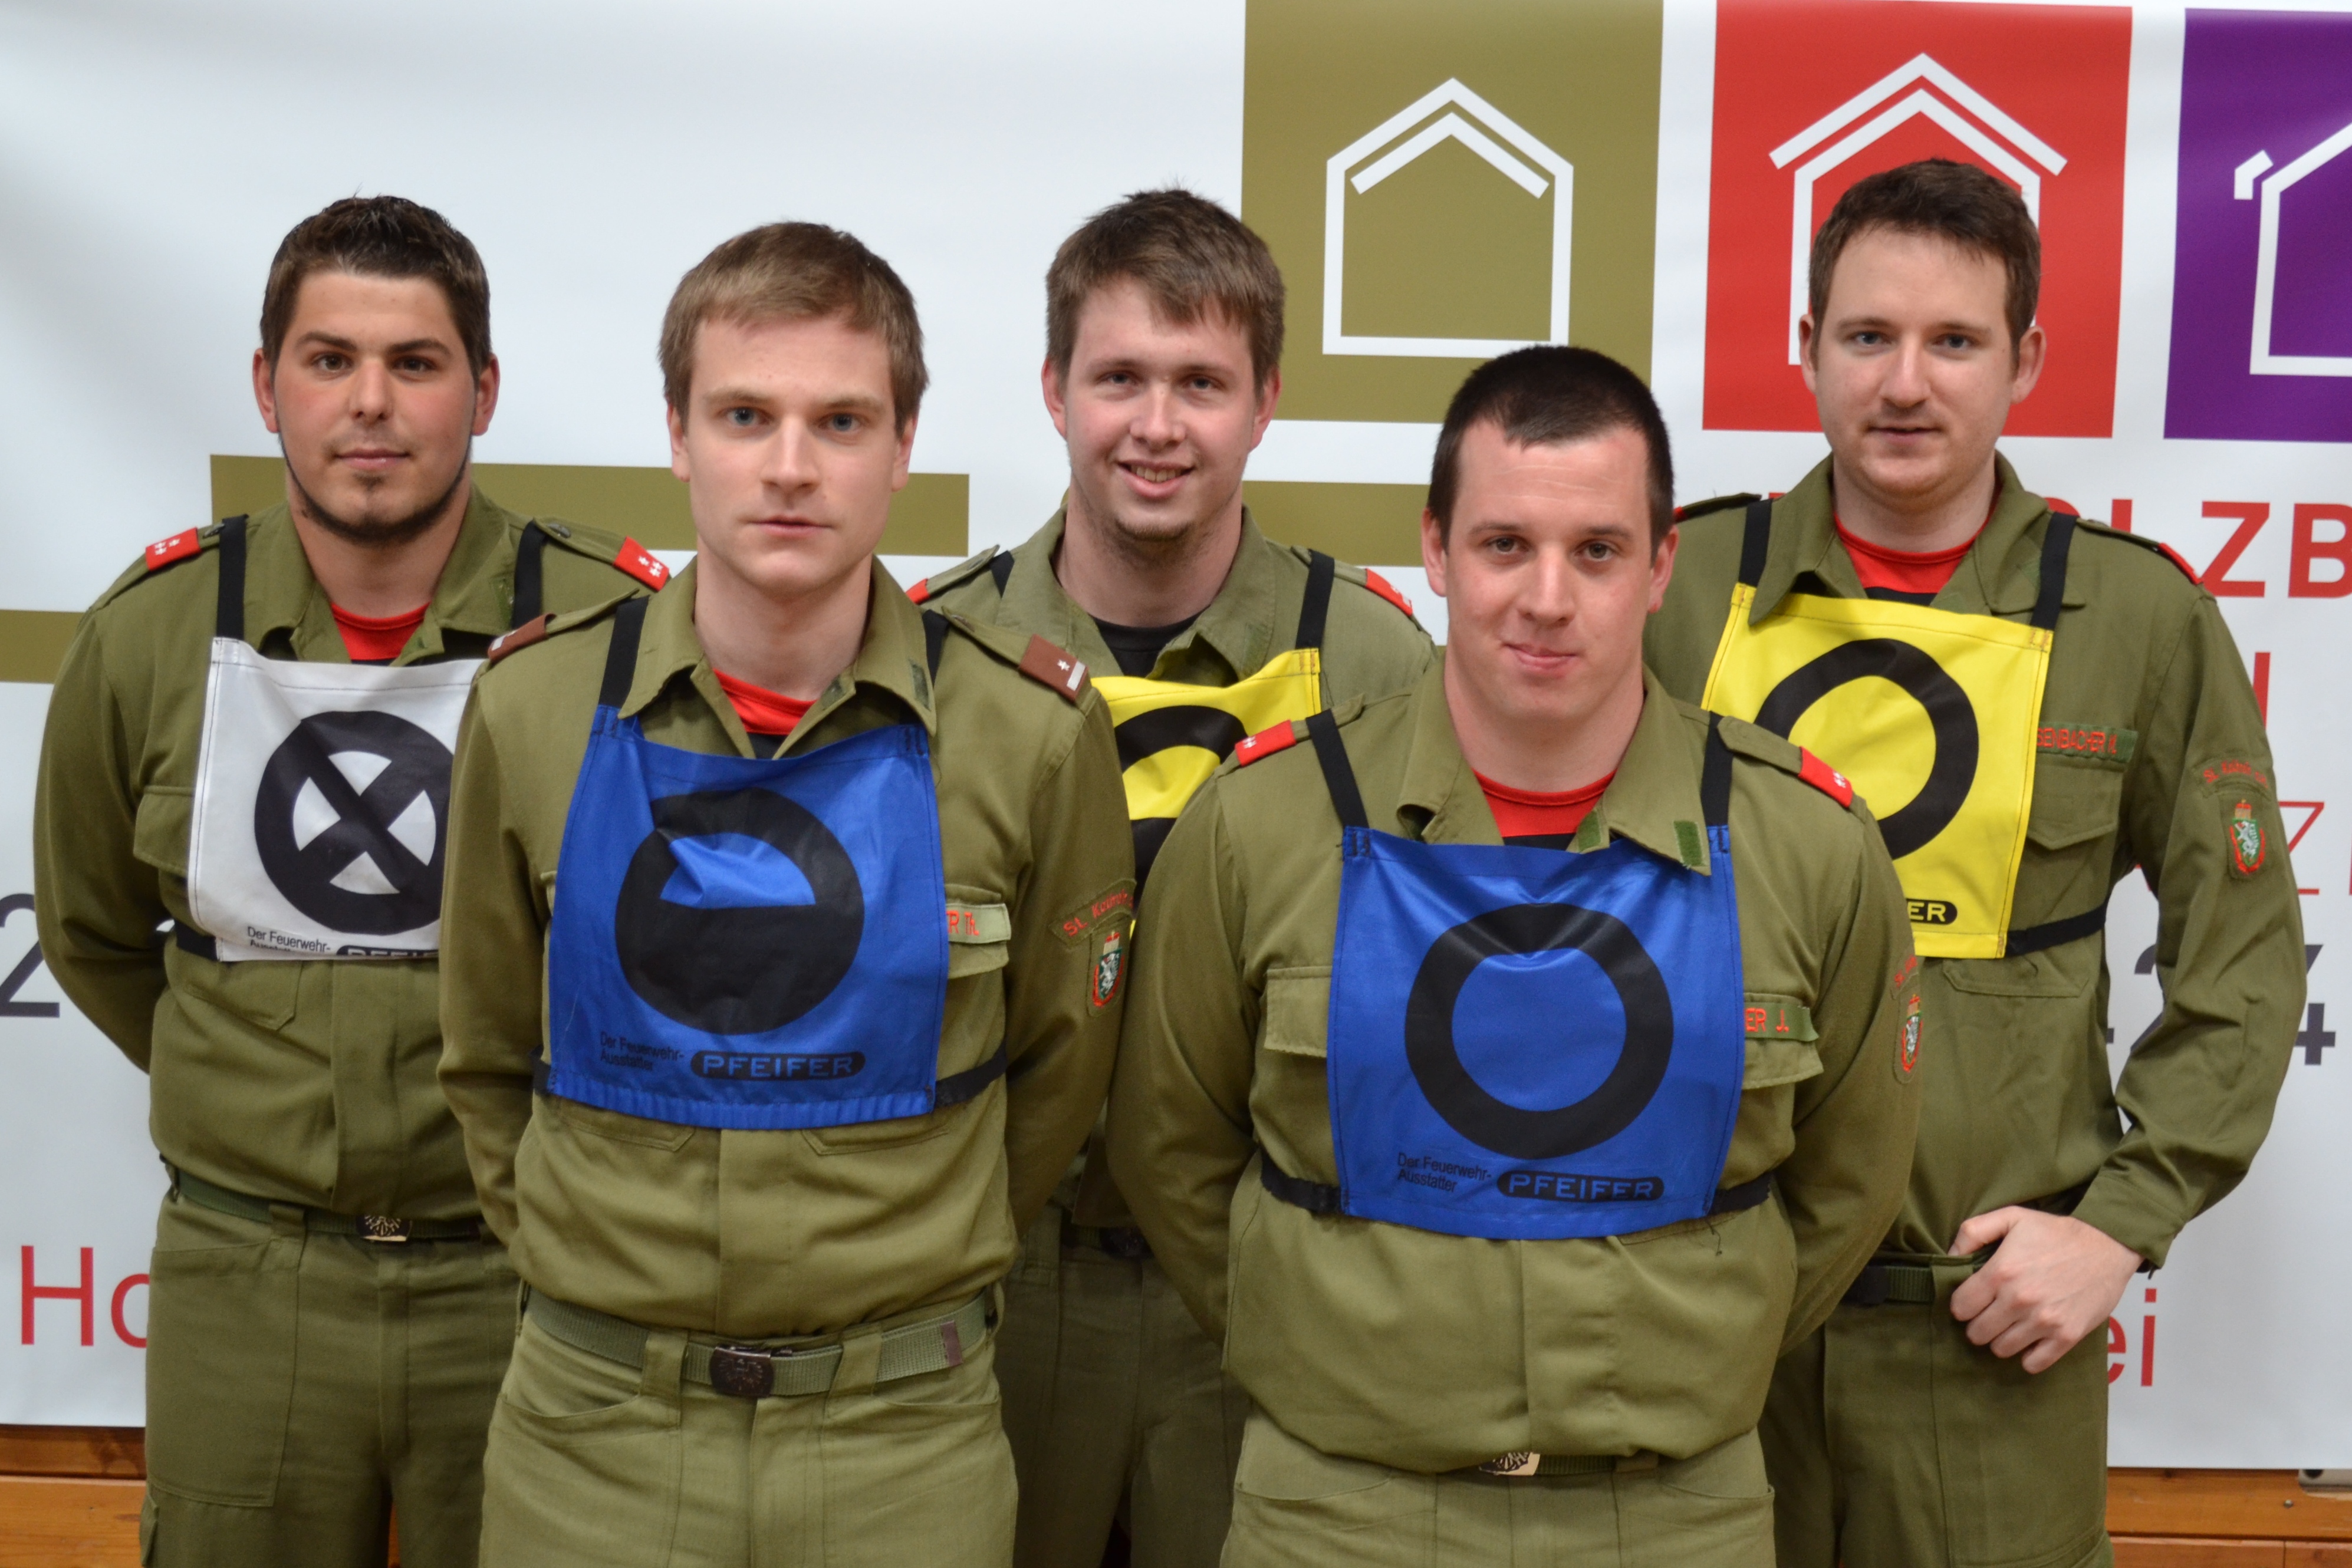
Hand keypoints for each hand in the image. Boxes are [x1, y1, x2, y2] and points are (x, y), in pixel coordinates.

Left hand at [1946, 1208, 2141, 1373]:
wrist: (2107, 1245)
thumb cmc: (2057, 1231)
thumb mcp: (2011, 1217)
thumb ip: (1973, 1232)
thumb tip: (1949, 1257)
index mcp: (2000, 1273)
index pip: (1961, 1307)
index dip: (1962, 1305)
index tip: (1971, 1301)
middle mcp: (2019, 1300)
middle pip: (1977, 1333)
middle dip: (1978, 1324)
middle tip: (1989, 1315)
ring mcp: (2044, 1321)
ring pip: (2001, 1349)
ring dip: (2001, 1340)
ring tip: (2009, 1325)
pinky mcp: (2067, 1336)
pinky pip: (2034, 1363)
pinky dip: (2028, 1356)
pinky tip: (2030, 1339)